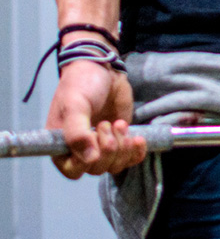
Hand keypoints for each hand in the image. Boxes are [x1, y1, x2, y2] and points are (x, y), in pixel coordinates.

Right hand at [45, 61, 145, 178]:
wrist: (103, 68)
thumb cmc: (81, 84)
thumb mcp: (75, 105)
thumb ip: (77, 132)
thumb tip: (89, 159)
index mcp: (62, 145)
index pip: (73, 170)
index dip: (86, 160)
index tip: (94, 136)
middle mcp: (80, 150)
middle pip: (97, 168)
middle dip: (108, 149)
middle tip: (107, 124)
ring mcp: (102, 146)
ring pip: (115, 165)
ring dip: (122, 148)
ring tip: (120, 124)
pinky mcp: (120, 139)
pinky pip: (130, 158)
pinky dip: (136, 152)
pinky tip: (138, 138)